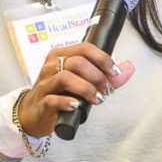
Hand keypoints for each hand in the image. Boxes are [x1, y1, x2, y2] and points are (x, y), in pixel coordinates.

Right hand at [17, 43, 134, 137]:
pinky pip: (53, 99)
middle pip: (77, 62)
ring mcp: (45, 84)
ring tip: (96, 99)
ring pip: (65, 77)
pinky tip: (76, 105)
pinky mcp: (42, 103)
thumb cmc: (58, 94)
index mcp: (61, 56)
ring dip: (86, 89)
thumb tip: (127, 68)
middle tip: (106, 90)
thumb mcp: (82, 82)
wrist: (34, 113)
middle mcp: (51, 66)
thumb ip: (106, 76)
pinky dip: (67, 102)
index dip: (103, 59)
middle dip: (98, 77)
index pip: (85, 48)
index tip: (115, 72)